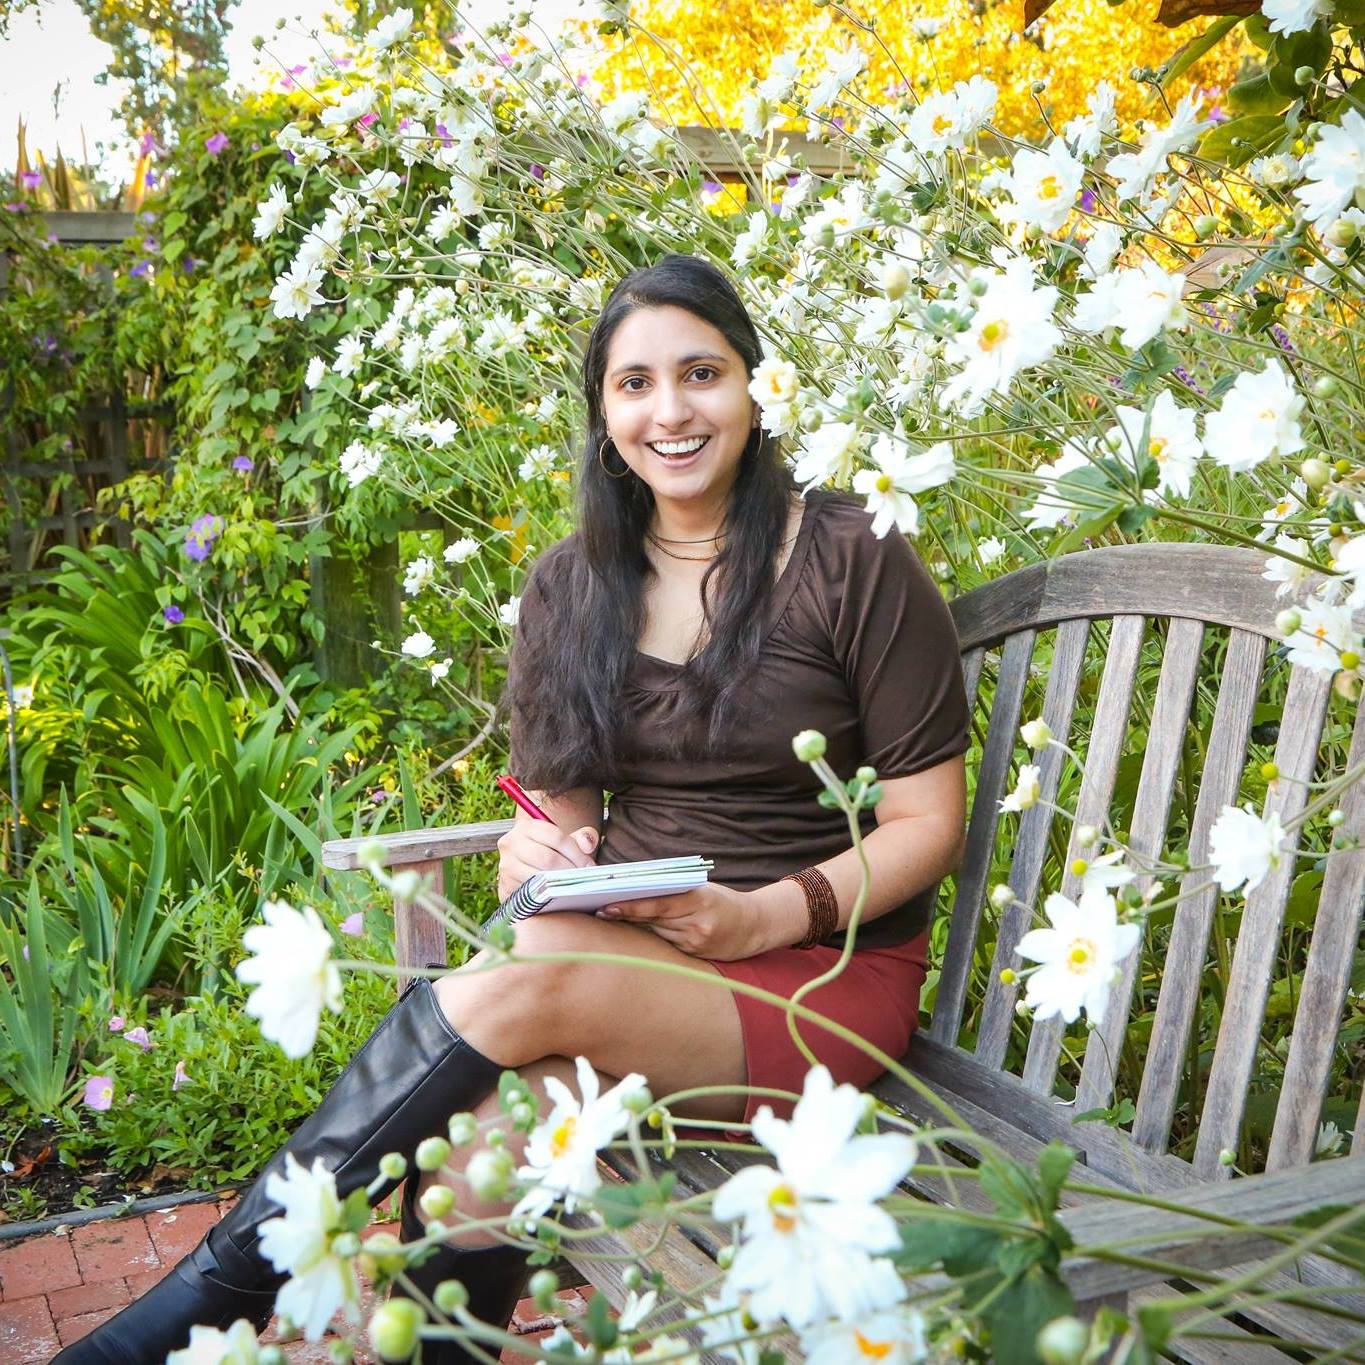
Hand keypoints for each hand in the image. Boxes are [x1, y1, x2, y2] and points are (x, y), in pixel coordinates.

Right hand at [496, 822, 597, 900]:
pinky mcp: (505, 887)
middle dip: (570, 870)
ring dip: (560, 885)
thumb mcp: (566, 841)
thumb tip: (588, 845)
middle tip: (584, 880)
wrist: (527, 870)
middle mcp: (511, 843)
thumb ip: (583, 838)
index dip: (576, 852)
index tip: (589, 866)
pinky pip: (530, 894)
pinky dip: (547, 896)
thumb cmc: (551, 853)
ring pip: (538, 877)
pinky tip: (559, 896)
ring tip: (574, 888)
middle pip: (547, 858)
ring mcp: (505, 866)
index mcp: (526, 826)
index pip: (556, 836)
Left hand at [595, 883, 765, 960]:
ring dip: (635, 927)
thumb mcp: (702, 889)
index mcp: (699, 900)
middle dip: (626, 916)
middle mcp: (697, 924)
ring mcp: (696, 942)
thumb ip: (674, 891)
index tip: (606, 906)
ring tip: (611, 919)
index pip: (658, 904)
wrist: (754, 926)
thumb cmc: (723, 901)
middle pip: (653, 921)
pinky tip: (636, 933)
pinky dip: (652, 937)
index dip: (631, 907)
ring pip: (657, 934)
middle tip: (599, 911)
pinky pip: (667, 945)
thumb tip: (637, 890)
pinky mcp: (696, 955)